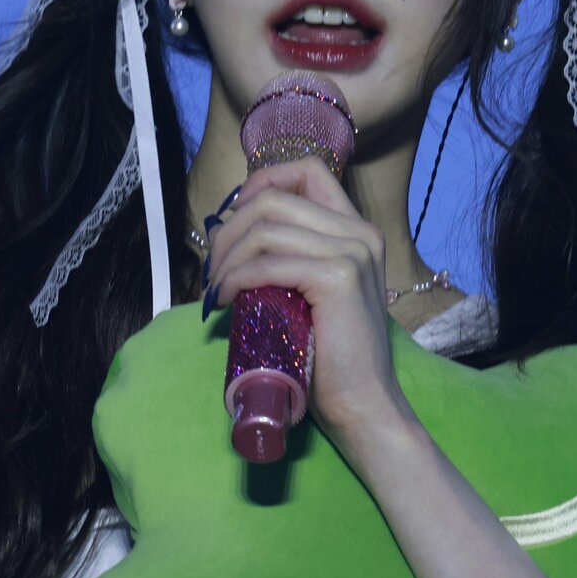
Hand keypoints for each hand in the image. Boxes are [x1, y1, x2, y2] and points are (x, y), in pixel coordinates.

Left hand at [203, 156, 411, 448]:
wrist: (364, 406)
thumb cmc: (331, 359)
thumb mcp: (313, 294)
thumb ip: (292, 260)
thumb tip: (231, 241)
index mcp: (359, 231)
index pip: (307, 171)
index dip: (261, 184)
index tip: (233, 221)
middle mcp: (360, 234)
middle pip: (273, 198)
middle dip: (228, 230)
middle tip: (212, 270)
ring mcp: (352, 253)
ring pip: (263, 229)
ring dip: (225, 258)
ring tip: (215, 290)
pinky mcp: (338, 278)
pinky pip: (266, 263)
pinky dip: (234, 278)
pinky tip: (224, 300)